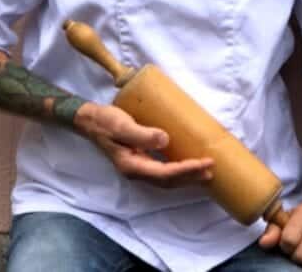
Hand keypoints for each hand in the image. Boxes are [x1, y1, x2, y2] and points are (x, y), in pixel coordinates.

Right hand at [73, 102, 213, 186]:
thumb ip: (141, 134)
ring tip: (205, 172)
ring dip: (186, 176)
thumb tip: (165, 140)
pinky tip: (187, 164)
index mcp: (132, 165)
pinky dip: (178, 170)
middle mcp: (136, 171)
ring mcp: (138, 167)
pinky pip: (163, 170)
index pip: (164, 174)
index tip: (205, 163)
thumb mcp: (121, 125)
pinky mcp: (141, 159)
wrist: (90, 120)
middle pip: (168, 181)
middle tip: (211, 170)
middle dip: (190, 177)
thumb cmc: (106, 121)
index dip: (186, 170)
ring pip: (166, 179)